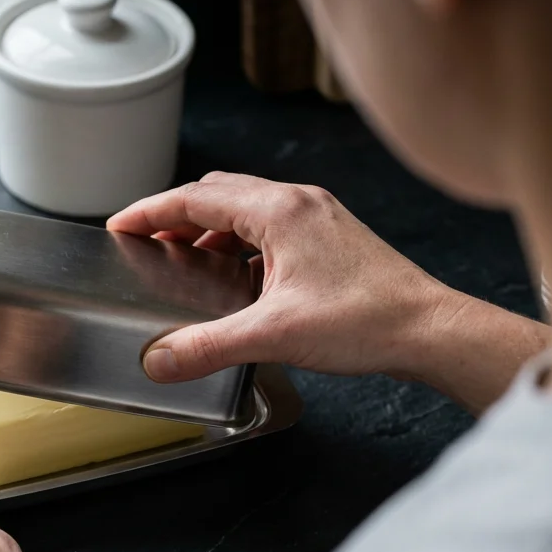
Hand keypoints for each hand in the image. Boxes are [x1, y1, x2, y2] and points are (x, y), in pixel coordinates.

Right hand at [109, 172, 548, 412]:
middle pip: (220, 192)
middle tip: (147, 240)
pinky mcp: (334, 237)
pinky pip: (272, 225)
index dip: (150, 210)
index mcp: (279, 211)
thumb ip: (207, 346)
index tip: (120, 223)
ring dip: (210, 227)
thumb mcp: (273, 336)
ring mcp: (320, 217)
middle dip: (177, 214)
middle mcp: (300, 202)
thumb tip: (159, 359)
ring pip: (248, 207)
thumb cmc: (367, 322)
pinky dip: (241, 241)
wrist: (431, 331)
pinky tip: (239, 276)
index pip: (196, 197)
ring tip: (186, 257)